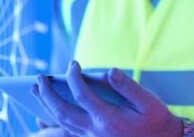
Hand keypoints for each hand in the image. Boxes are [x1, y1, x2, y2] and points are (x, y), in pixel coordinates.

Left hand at [32, 61, 182, 136]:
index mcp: (109, 118)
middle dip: (47, 93)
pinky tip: (46, 109)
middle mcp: (95, 130)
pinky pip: (67, 130)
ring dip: (46, 105)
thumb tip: (109, 71)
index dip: (73, 77)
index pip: (82, 95)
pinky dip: (54, 119)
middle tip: (39, 77)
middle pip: (62, 112)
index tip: (73, 63)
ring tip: (37, 89)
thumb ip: (128, 86)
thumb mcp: (148, 102)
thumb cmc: (156, 120)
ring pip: (62, 122)